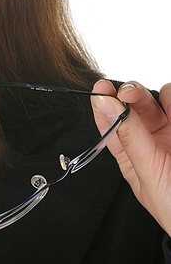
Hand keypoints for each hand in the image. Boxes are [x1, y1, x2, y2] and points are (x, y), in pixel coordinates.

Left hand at [91, 79, 170, 234]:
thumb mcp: (148, 172)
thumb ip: (129, 137)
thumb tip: (106, 106)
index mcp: (132, 154)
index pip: (111, 123)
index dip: (104, 103)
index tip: (101, 90)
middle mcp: (153, 140)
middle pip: (138, 105)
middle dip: (132, 94)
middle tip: (130, 93)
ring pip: (165, 99)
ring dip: (164, 96)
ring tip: (167, 106)